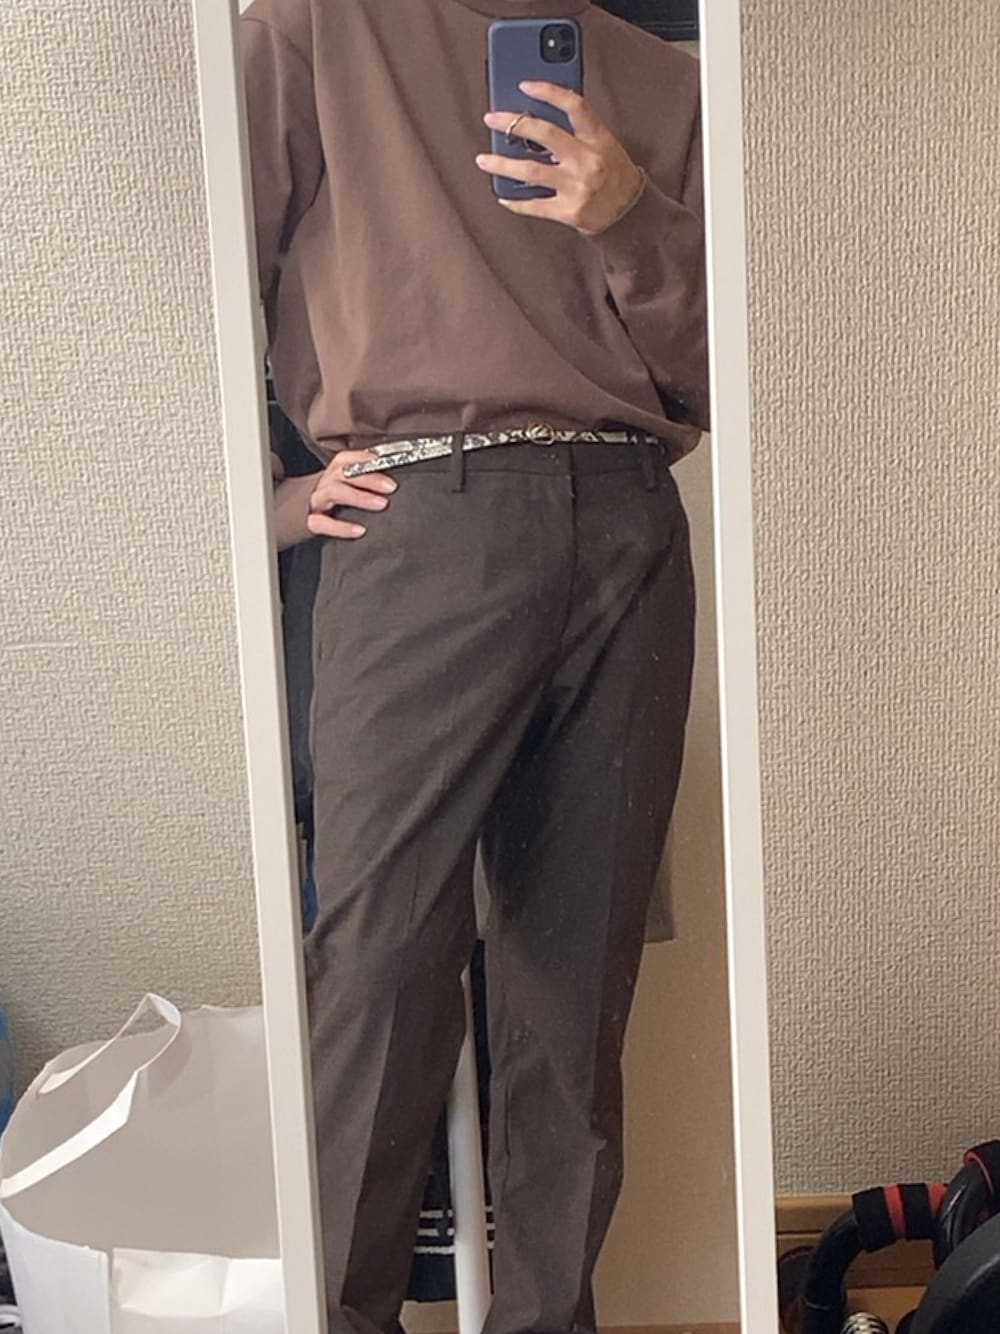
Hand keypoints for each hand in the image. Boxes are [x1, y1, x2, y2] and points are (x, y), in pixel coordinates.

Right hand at [306, 450, 396, 539]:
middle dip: (369, 478)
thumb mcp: (342, 487)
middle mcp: (323, 483)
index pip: (346, 459)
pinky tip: (359, 530)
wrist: (294, 515)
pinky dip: (342, 527)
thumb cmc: (330, 502)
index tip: (384, 462)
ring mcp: (316, 502)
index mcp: (332, 473)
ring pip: (334, 492)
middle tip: (391, 487)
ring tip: (381, 504)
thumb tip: (391, 482)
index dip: (364, 458)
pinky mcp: (310, 522)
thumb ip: (361, 482)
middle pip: (344, 473)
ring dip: (359, 497)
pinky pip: (323, 523)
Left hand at [476, 81, 644, 235]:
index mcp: (597, 139)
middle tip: (491, 119)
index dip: (549, 91)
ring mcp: (576, 187)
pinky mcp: (568, 212)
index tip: (525, 85)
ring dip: (502, 164)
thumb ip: (578, 130)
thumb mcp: (605, 144)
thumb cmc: (614, 175)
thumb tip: (537, 120)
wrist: (630, 215)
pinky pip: (534, 206)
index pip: (574, 106)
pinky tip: (502, 196)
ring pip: (531, 171)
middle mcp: (586, 161)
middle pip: (544, 135)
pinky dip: (515, 202)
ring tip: (483, 159)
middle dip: (513, 124)